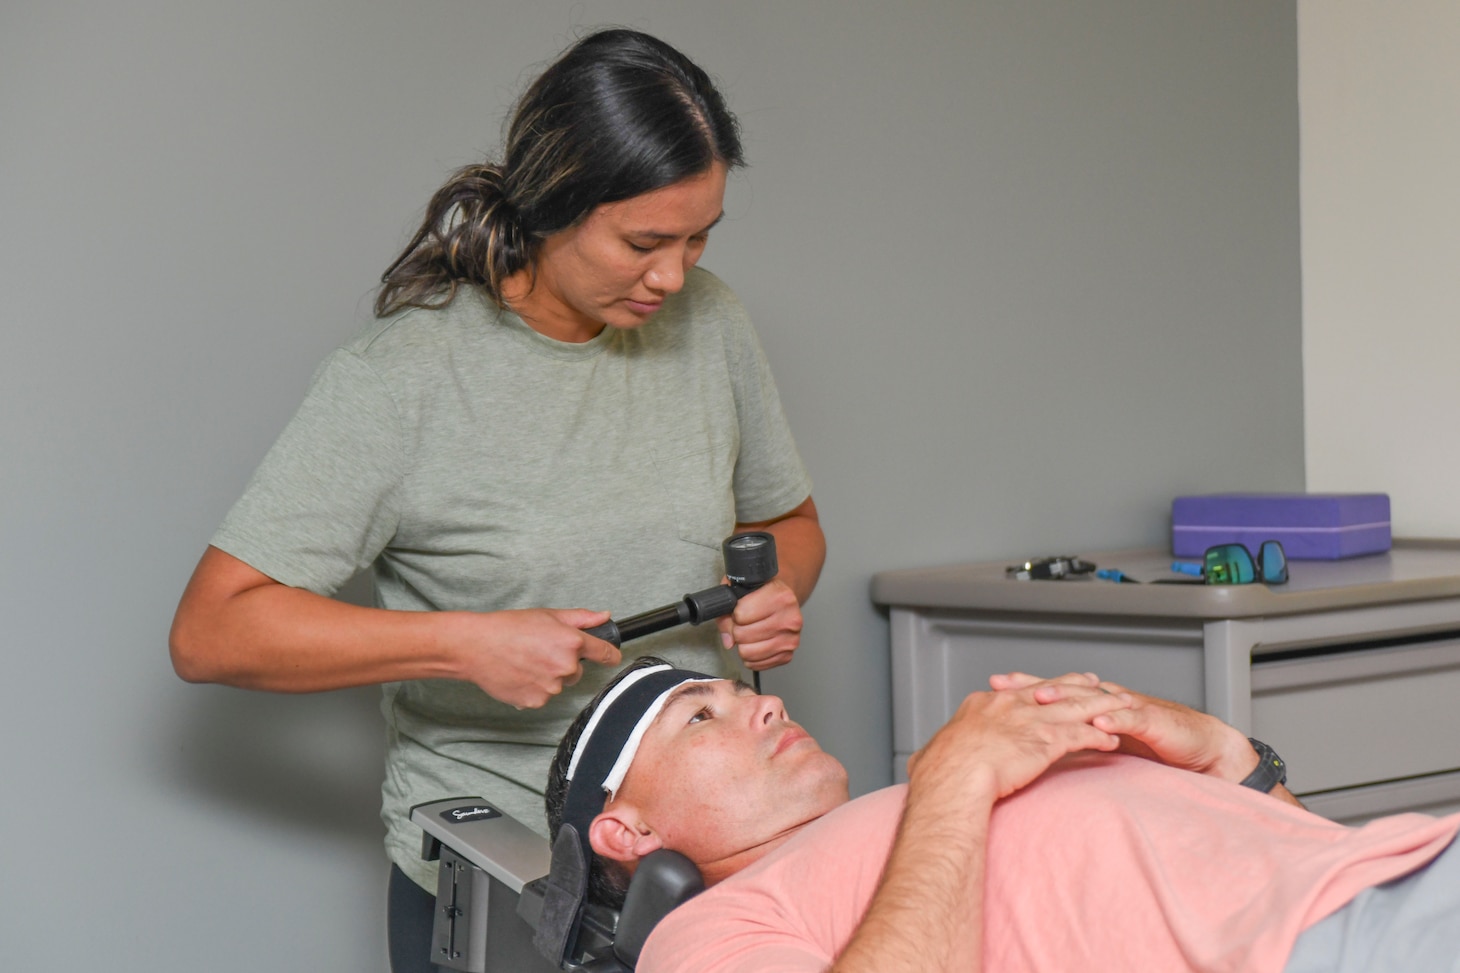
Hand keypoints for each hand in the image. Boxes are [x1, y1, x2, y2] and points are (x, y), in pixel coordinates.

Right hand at [442, 607, 619, 707]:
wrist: (476, 647)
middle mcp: (565, 666)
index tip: (611, 656)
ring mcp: (551, 687)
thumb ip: (581, 618)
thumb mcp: (547, 615)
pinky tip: (519, 675)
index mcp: (571, 642)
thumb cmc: (509, 627)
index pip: (605, 654)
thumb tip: (604, 617)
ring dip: (548, 677)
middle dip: (564, 663)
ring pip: (559, 685)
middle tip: (540, 651)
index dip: (610, 655)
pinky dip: (533, 689)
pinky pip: (542, 697)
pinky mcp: (536, 701)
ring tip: (525, 662)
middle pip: (577, 671)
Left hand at [715, 578, 801, 670]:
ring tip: (750, 632)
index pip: (741, 614)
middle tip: (745, 623)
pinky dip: (751, 656)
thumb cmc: (762, 594)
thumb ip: (727, 612)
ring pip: (748, 653)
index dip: (735, 613)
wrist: (782, 601)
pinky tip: (756, 643)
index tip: (741, 609)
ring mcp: (790, 639)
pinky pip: (756, 664)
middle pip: (743, 635)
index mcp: (780, 597)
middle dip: (738, 630)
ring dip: (744, 644)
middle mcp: (790, 618)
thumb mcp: (740, 590)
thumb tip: (728, 640)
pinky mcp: (787, 655)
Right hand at [909, 678, 1129, 801]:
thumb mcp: (932, 754)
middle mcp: (1011, 706)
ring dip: (1098, 707)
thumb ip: (933, 754)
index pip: (1019, 691)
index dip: (1039, 687)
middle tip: (1093, 681)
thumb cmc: (940, 772)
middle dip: (1076, 685)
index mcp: (985, 704)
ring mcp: (1031, 721)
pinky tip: (1111, 742)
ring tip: (1116, 706)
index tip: (1050, 687)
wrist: (953, 778)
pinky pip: (1082, 736)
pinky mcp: (1048, 742)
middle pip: (1052, 690)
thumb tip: (920, 762)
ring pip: (1074, 708)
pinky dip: (1099, 738)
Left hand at [990, 671, 1255, 781]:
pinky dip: (1113, 719)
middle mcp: (1107, 700)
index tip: (992, 686)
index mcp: (1094, 705)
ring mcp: (1129, 707)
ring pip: (1093, 698)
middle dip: (1033, 686)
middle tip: (1005, 684)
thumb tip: (1038, 751)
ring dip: (1067, 697)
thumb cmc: (1153, 744)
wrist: (1199, 747)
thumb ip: (1077, 741)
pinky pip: (1130, 718)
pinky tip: (1097, 722)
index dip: (1024, 687)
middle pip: (1065, 688)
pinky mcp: (1152, 720)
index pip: (1054, 692)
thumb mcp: (1106, 743)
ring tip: (1041, 698)